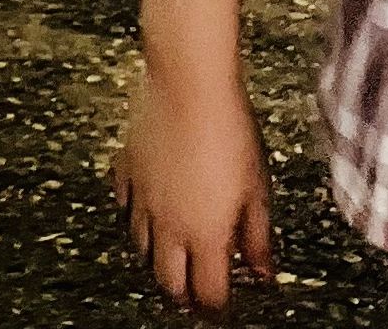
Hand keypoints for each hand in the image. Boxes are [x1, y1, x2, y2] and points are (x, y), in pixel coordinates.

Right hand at [113, 68, 272, 310]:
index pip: (207, 292)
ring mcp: (143, 197)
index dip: (216, 304)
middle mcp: (168, 223)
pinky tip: (146, 206)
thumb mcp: (257, 189)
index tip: (222, 302)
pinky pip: (124, 202)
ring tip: (172, 251)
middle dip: (183, 292)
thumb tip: (263, 269)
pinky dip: (134, 212)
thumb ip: (259, 236)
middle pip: (168, 280)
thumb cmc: (228, 129)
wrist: (188, 82)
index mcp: (205, 234)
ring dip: (157, 255)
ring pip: (140, 246)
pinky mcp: (127, 167)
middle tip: (194, 290)